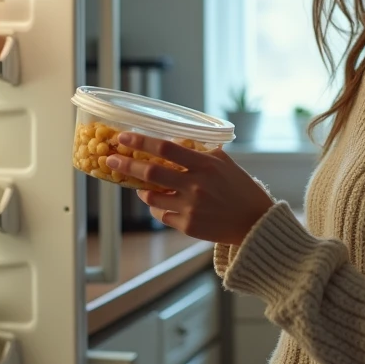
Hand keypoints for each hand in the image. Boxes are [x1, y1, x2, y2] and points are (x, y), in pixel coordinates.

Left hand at [103, 132, 273, 244]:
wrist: (254, 222)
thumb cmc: (240, 188)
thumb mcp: (224, 162)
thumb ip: (199, 151)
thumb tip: (174, 140)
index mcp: (205, 165)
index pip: (166, 149)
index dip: (141, 142)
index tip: (123, 137)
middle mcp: (195, 185)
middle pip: (151, 173)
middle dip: (126, 165)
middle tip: (110, 159)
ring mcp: (190, 207)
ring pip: (151, 197)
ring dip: (140, 189)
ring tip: (138, 184)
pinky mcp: (188, 226)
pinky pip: (161, 214)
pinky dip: (156, 206)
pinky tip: (158, 201)